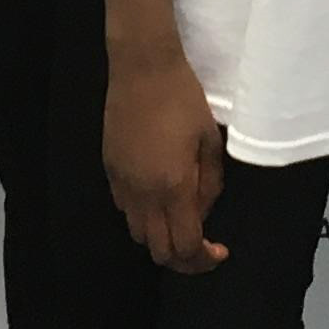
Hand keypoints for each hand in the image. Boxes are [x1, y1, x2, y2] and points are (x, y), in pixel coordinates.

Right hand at [103, 48, 227, 272]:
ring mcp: (122, 183)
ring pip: (138, 234)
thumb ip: (210, 184)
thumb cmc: (183, 98)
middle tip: (202, 244)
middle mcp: (143, 194)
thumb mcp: (209, 140)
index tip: (219, 250)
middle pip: (158, 251)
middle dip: (183, 258)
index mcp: (173, 187)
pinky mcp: (109, 170)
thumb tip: (202, 211)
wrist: (142, 68)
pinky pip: (124, 209)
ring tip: (180, 219)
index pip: (185, 247)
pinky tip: (158, 196)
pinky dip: (143, 216)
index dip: (204, 260)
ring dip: (161, 237)